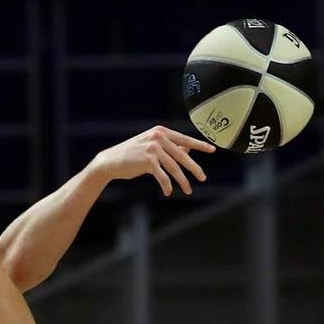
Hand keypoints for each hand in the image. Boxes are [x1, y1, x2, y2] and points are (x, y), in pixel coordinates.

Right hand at [89, 125, 214, 196]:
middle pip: (182, 155)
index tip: (212, 149)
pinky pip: (162, 176)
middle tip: (203, 178)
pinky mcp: (147, 160)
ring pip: (174, 167)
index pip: (184, 138)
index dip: (199, 145)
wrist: (110, 161)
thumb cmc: (132, 155)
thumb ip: (169, 146)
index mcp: (161, 131)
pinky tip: (168, 192)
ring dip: (182, 181)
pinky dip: (166, 185)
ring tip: (188, 190)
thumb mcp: (152, 147)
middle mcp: (158, 137)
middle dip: (194, 168)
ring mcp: (153, 148)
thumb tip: (187, 149)